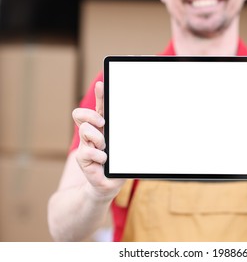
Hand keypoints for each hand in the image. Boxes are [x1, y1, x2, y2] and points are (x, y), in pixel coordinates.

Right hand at [72, 81, 124, 200]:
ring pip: (85, 130)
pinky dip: (100, 156)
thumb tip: (144, 117)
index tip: (102, 85)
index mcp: (102, 129)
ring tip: (106, 149)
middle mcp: (91, 134)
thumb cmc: (118, 163)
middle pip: (80, 114)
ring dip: (98, 139)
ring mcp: (85, 145)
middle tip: (103, 124)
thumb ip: (126, 133)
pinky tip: (104, 161)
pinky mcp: (82, 159)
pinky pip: (87, 152)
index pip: (98, 108)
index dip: (99, 95)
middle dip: (91, 116)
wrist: (108, 185)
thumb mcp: (124, 147)